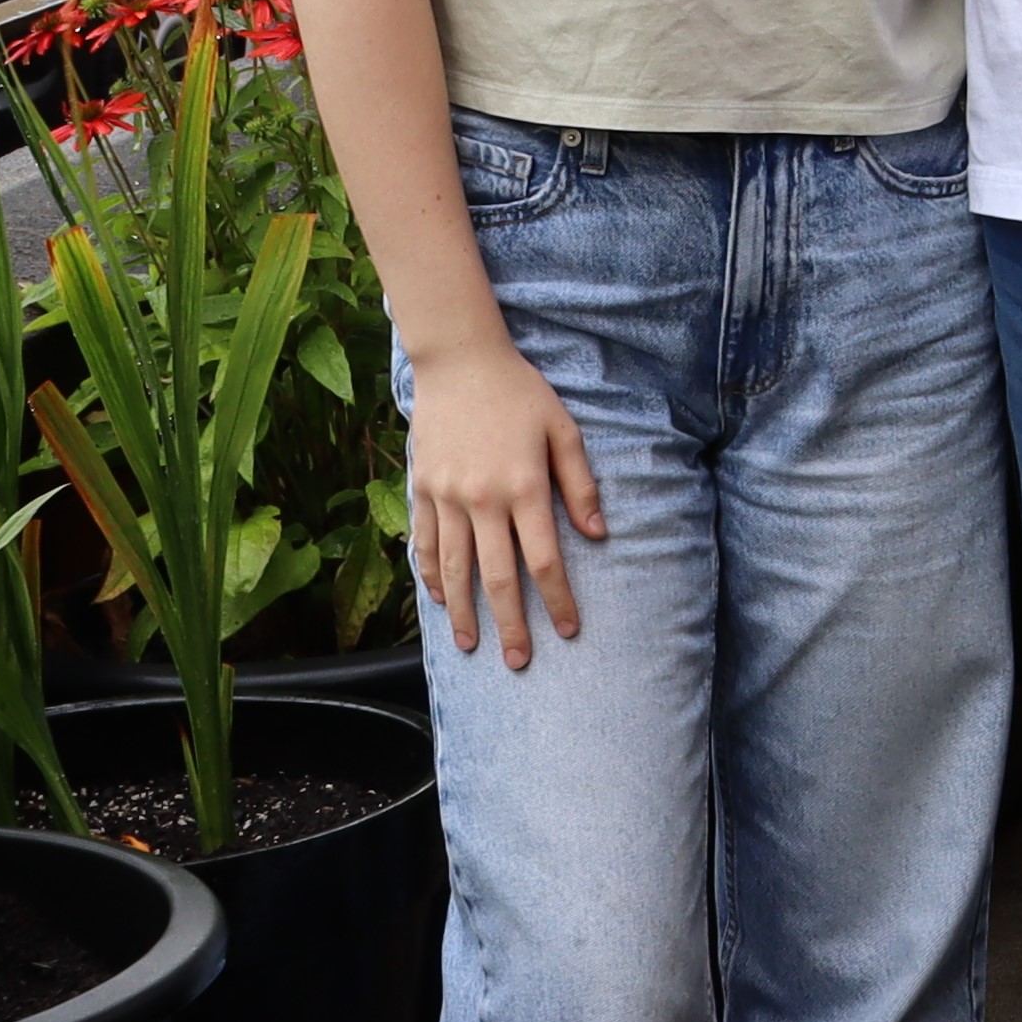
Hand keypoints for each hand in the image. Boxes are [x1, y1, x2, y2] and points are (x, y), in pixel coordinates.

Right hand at [411, 341, 605, 666]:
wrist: (460, 360)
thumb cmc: (520, 393)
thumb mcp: (563, 429)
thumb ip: (580, 485)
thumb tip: (598, 535)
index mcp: (525, 487)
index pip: (545, 559)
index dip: (557, 599)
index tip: (567, 630)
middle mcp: (483, 499)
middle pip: (497, 576)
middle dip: (510, 623)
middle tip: (519, 661)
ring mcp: (447, 496)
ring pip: (454, 568)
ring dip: (463, 611)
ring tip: (472, 645)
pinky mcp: (423, 488)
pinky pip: (425, 542)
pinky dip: (430, 575)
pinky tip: (439, 600)